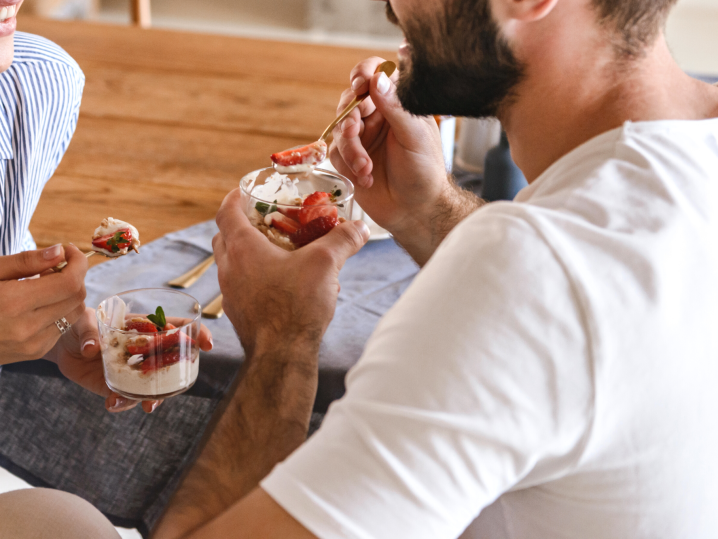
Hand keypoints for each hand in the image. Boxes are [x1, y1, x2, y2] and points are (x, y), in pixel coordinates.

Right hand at [0, 245, 86, 365]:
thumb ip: (25, 262)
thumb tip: (59, 252)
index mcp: (12, 303)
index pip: (70, 282)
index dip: (77, 262)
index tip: (68, 250)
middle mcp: (26, 328)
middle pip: (77, 297)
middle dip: (74, 276)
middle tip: (54, 264)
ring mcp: (31, 345)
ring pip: (74, 314)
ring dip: (69, 294)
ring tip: (43, 283)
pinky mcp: (32, 353)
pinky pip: (62, 328)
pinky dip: (59, 311)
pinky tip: (37, 302)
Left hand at [48, 307, 213, 413]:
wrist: (61, 343)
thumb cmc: (79, 323)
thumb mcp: (84, 320)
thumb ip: (89, 332)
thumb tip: (92, 348)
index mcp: (146, 327)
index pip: (179, 327)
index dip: (197, 334)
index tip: (207, 344)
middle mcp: (145, 350)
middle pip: (172, 362)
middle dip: (178, 376)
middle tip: (173, 386)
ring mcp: (134, 370)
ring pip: (154, 386)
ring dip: (154, 398)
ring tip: (147, 406)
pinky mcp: (117, 385)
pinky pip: (126, 398)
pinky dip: (122, 404)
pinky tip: (112, 404)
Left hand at [213, 189, 369, 358]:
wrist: (281, 355)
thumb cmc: (296, 306)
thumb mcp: (326, 264)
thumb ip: (343, 240)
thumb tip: (360, 227)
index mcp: (242, 248)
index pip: (226, 212)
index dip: (234, 197)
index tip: (244, 190)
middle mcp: (229, 269)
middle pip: (225, 237)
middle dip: (242, 225)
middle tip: (265, 220)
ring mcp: (231, 294)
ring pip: (234, 264)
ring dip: (250, 254)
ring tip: (280, 253)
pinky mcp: (240, 314)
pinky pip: (243, 287)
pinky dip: (257, 278)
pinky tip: (285, 285)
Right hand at [328, 57, 450, 246]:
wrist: (415, 210)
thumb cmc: (424, 172)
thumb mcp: (415, 137)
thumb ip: (396, 107)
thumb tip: (378, 78)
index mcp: (396, 103)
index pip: (375, 74)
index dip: (363, 73)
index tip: (361, 84)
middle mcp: (376, 116)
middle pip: (350, 101)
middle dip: (350, 117)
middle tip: (356, 130)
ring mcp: (361, 137)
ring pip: (340, 129)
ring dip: (351, 148)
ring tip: (366, 167)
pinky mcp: (348, 159)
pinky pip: (336, 154)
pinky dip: (349, 166)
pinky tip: (367, 178)